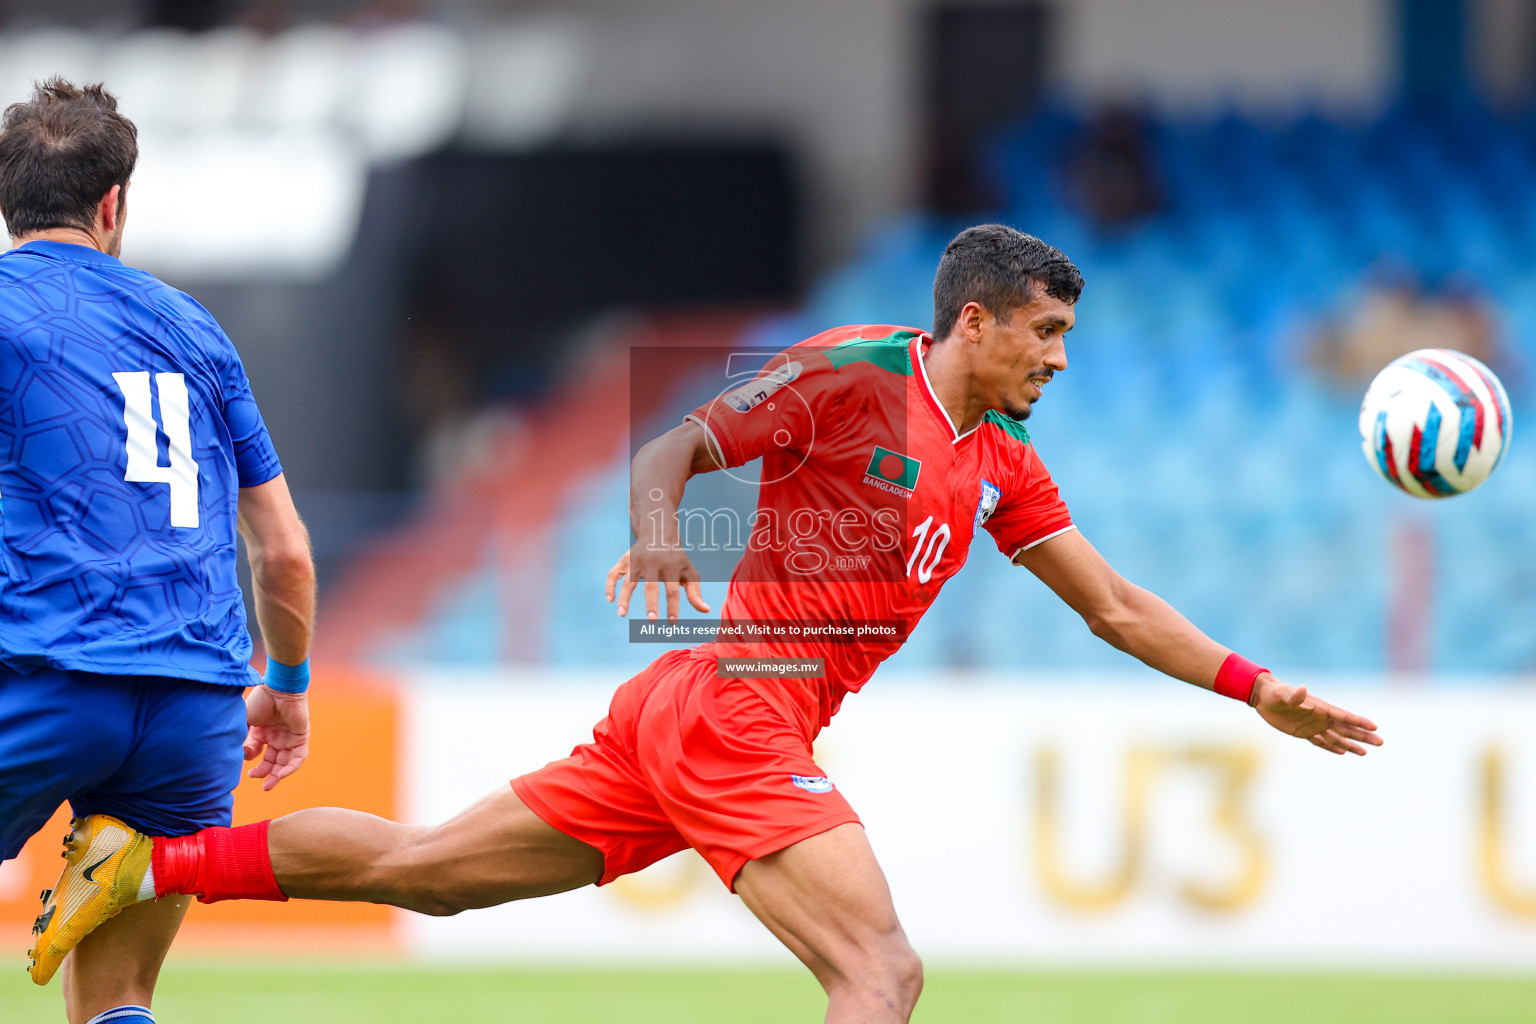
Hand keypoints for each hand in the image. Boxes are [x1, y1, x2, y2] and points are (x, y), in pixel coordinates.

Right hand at [243, 684, 310, 789]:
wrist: (279, 688)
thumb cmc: (261, 700)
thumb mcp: (245, 720)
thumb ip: (239, 736)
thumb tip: (233, 753)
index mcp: (262, 732)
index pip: (256, 752)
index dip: (249, 757)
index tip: (244, 755)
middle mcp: (276, 736)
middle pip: (271, 761)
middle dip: (263, 773)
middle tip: (254, 778)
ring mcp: (289, 738)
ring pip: (285, 762)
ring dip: (277, 775)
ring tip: (267, 786)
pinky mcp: (301, 737)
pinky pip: (299, 757)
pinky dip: (291, 767)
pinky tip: (281, 775)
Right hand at [605, 546, 710, 620]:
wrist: (659, 532)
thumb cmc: (677, 559)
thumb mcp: (689, 572)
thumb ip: (694, 593)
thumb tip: (705, 611)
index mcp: (671, 567)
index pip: (673, 590)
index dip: (673, 607)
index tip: (672, 623)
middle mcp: (653, 564)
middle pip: (651, 586)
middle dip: (651, 604)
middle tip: (652, 621)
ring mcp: (637, 561)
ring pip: (629, 581)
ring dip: (624, 598)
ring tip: (622, 615)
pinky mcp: (625, 560)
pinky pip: (614, 573)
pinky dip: (610, 585)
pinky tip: (610, 599)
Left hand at [1252, 673, 1382, 755]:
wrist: (1263, 697)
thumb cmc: (1274, 694)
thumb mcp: (1282, 695)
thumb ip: (1294, 695)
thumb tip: (1303, 688)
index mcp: (1319, 708)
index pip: (1343, 716)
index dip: (1358, 721)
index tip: (1374, 726)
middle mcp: (1320, 717)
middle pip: (1346, 728)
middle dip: (1363, 735)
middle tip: (1381, 742)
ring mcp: (1313, 725)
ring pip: (1336, 737)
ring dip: (1351, 744)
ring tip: (1365, 753)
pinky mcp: (1303, 732)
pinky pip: (1320, 741)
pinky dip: (1331, 747)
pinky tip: (1342, 752)